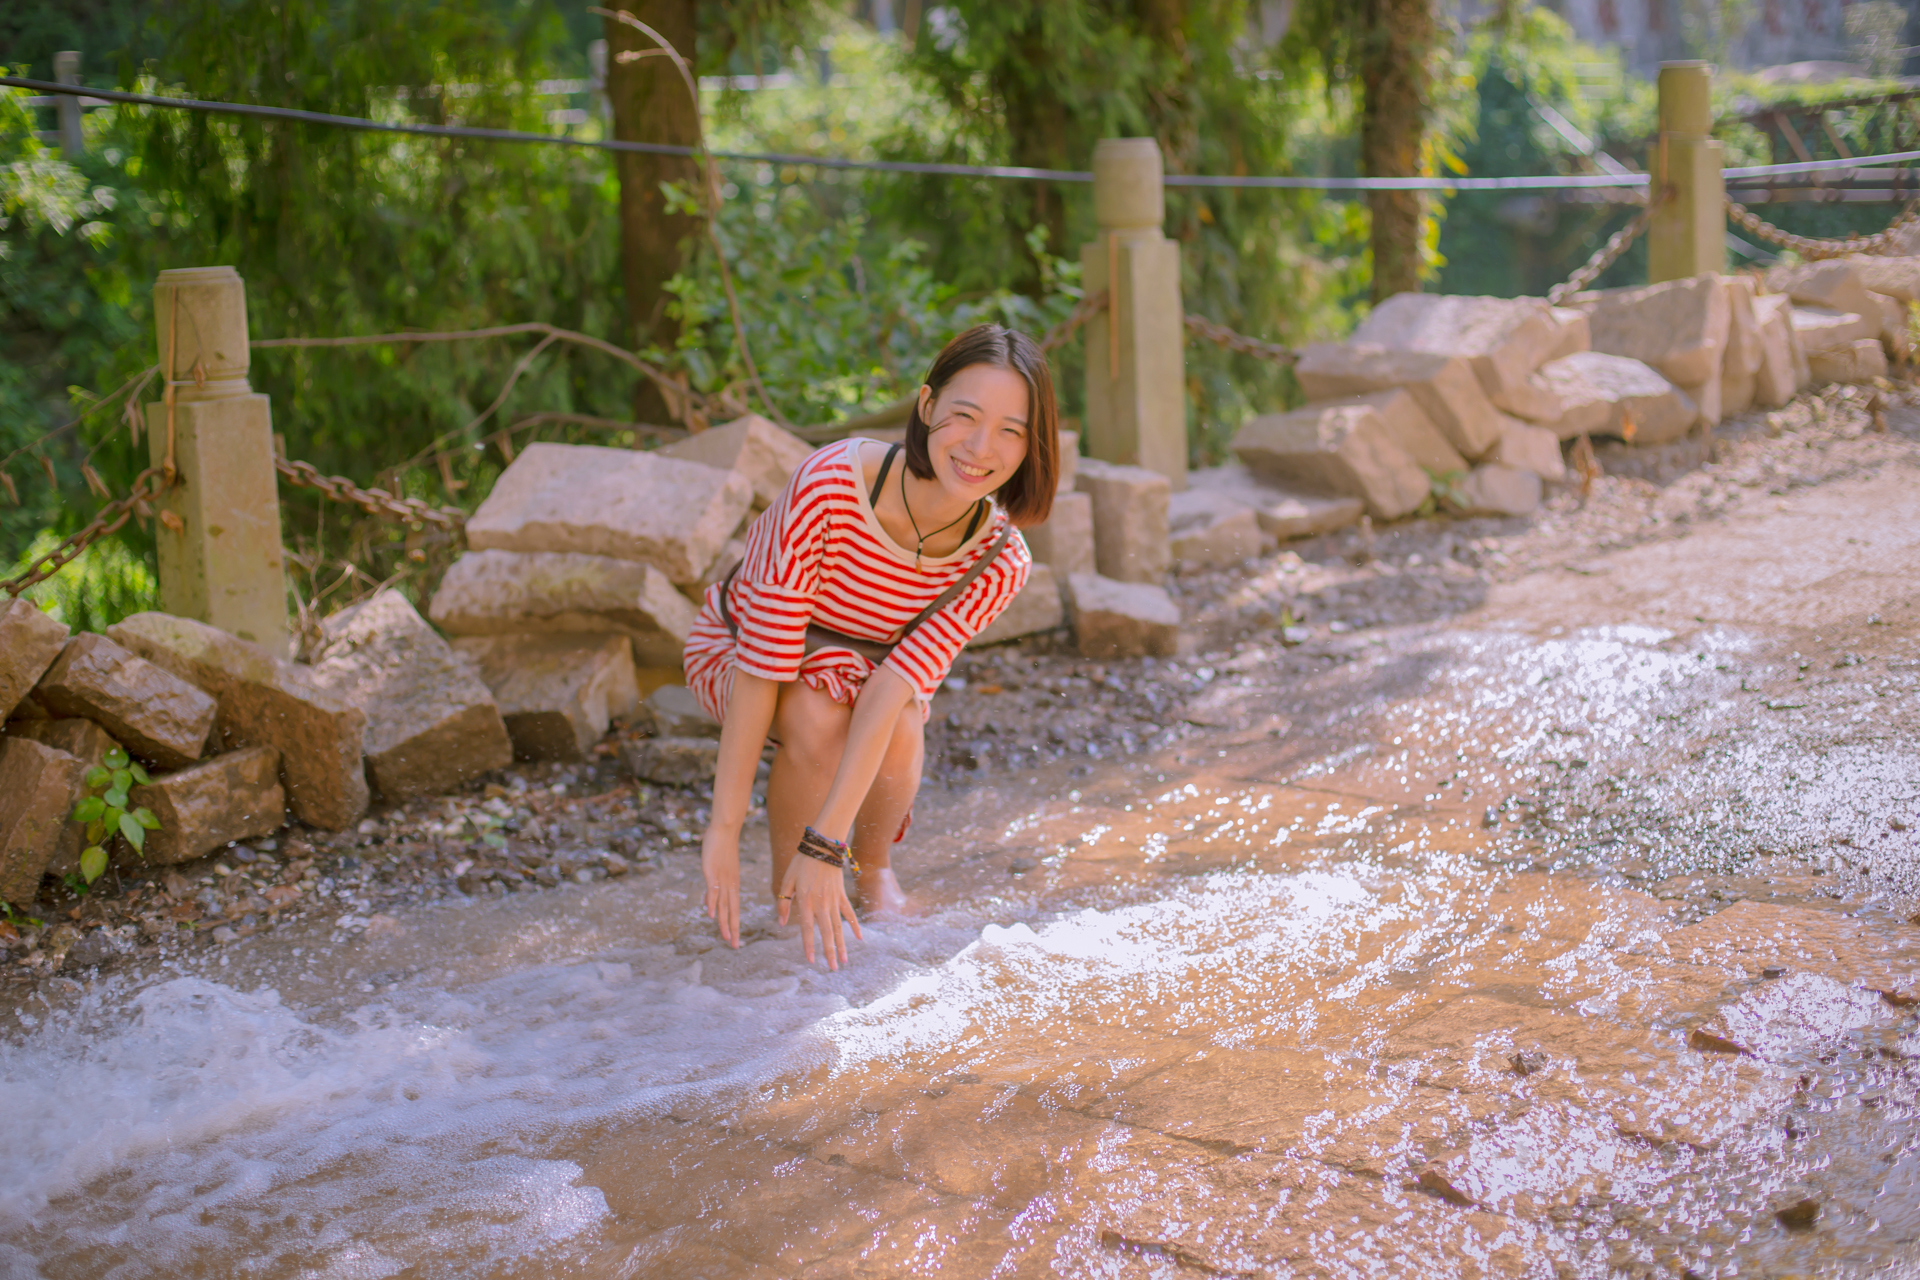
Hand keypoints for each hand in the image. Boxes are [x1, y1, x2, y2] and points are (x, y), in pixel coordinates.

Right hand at [700, 823, 741, 947]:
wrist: (724, 830)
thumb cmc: (722, 849)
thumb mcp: (720, 871)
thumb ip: (714, 888)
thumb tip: (710, 904)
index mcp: (733, 884)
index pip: (735, 909)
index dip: (735, 925)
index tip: (735, 941)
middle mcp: (730, 884)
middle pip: (732, 910)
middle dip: (733, 929)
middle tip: (735, 946)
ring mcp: (721, 878)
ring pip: (724, 904)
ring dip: (724, 921)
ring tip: (726, 937)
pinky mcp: (712, 871)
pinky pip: (713, 890)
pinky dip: (712, 902)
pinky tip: (710, 914)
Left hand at [778, 852, 862, 969]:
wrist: (822, 846)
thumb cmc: (801, 863)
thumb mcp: (787, 881)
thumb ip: (783, 902)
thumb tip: (780, 924)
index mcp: (806, 901)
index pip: (807, 928)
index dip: (809, 945)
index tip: (811, 961)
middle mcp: (821, 903)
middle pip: (826, 932)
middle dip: (830, 952)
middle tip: (833, 968)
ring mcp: (833, 900)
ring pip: (839, 927)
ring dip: (842, 945)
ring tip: (844, 960)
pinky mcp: (841, 895)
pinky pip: (849, 913)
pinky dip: (854, 926)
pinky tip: (859, 939)